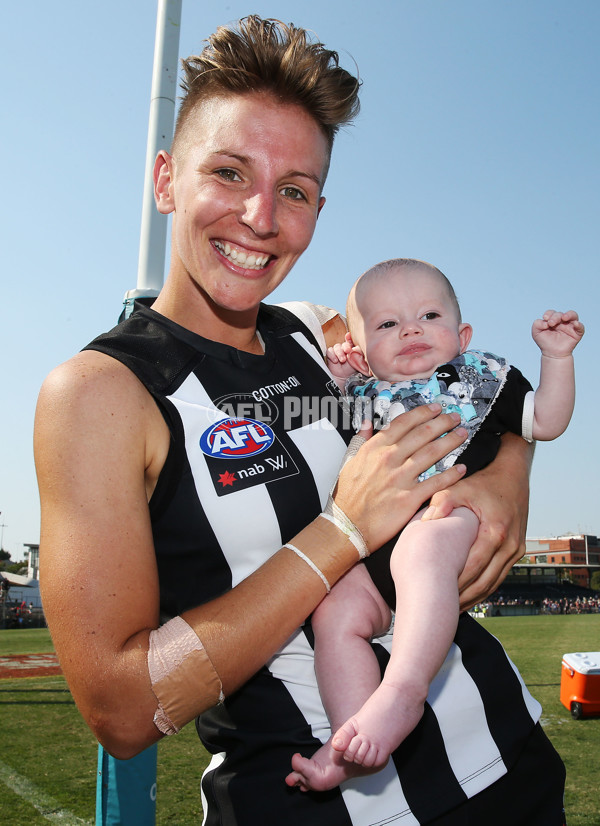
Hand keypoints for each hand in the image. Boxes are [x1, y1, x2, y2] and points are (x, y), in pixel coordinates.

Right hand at [326, 333, 358, 379]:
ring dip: (339, 353)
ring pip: (337, 347)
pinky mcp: (330, 354)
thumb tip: (360, 349)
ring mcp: (337, 350)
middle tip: (347, 351)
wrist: (343, 377)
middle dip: (346, 346)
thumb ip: (360, 354)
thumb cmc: (351, 369)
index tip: (348, 335)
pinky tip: (335, 361)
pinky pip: (329, 351)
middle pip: (344, 344)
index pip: (350, 340)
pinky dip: (332, 355)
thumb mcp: (358, 362)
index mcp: (352, 348)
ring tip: (342, 360)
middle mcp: (344, 348)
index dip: (349, 337)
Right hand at [334, 404, 467, 551]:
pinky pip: (435, 482)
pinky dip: (451, 474)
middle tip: (455, 418)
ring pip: (432, 453)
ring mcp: (399, 478)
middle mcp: (388, 459)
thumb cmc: (348, 498)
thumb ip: (360, 441)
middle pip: (423, 434)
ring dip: (451, 441)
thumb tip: (366, 424)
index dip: (422, 413)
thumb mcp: (349, 462)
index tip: (435, 408)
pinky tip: (462, 468)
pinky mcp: (409, 498)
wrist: (347, 527)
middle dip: (443, 422)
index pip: (403, 423)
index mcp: (374, 448)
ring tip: (462, 435)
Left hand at [422, 432, 531, 608]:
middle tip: (441, 609)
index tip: (437, 594)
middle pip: (484, 581)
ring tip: (451, 608)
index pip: (474, 566)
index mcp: (496, 531)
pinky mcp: (517, 551)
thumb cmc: (484, 482)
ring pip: (493, 583)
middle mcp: (510, 545)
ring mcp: (516, 550)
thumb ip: (442, 501)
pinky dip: (484, 588)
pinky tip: (468, 596)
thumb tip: (427, 521)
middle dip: (463, 597)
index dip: (456, 583)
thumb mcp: (461, 486)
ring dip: (474, 597)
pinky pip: (499, 576)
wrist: (513, 475)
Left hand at [532, 310, 583, 357]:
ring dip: (569, 315)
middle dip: (556, 317)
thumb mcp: (536, 333)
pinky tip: (575, 324)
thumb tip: (545, 321)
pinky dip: (579, 325)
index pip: (551, 313)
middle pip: (561, 314)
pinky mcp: (577, 333)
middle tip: (551, 323)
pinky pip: (581, 327)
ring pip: (573, 315)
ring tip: (564, 317)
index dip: (549, 314)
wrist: (552, 354)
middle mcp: (562, 321)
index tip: (545, 318)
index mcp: (552, 320)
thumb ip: (536, 324)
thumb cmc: (545, 343)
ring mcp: (570, 326)